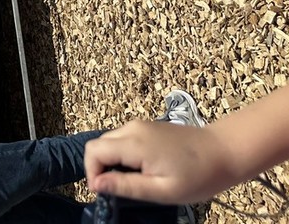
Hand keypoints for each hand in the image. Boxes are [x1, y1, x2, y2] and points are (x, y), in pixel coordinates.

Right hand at [85, 121, 229, 203]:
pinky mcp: (146, 127)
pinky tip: (145, 170)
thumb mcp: (164, 190)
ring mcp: (139, 125)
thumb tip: (96, 185)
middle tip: (121, 190)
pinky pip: (123, 140)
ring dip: (113, 162)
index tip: (107, 193)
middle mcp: (132, 128)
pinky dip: (123, 155)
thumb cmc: (199, 176)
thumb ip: (127, 186)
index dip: (92, 173)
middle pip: (98, 145)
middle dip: (101, 168)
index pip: (93, 151)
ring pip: (110, 142)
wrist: (226, 151)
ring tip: (136, 181)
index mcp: (134, 143)